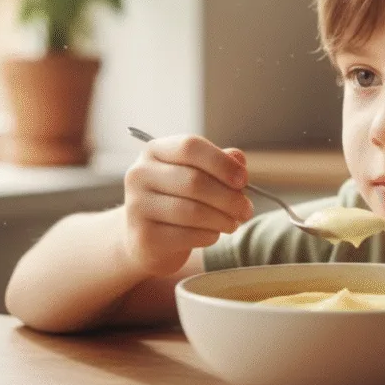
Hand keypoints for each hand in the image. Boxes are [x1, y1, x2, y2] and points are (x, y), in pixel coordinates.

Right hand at [122, 134, 254, 275]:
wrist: (148, 238)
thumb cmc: (180, 199)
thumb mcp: (199, 175)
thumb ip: (220, 163)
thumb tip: (238, 160)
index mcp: (155, 150)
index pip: (190, 146)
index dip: (222, 162)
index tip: (243, 179)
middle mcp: (140, 174)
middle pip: (194, 181)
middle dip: (229, 197)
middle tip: (247, 210)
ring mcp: (137, 206)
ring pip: (192, 211)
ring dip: (222, 219)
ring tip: (233, 223)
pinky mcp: (143, 236)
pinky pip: (187, 235)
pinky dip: (209, 236)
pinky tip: (213, 234)